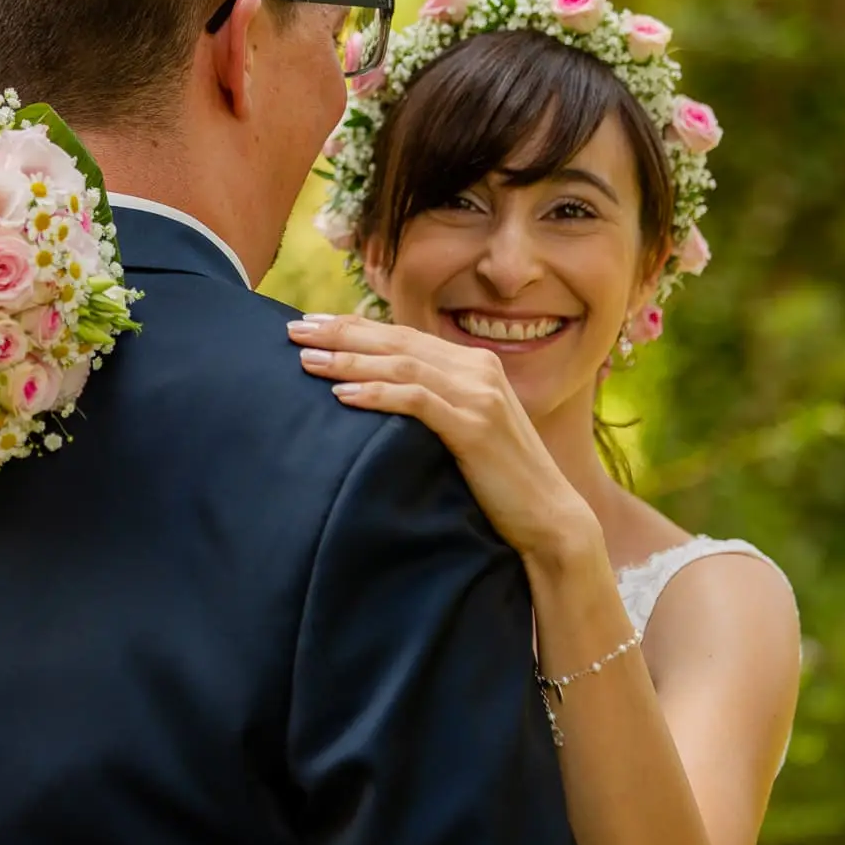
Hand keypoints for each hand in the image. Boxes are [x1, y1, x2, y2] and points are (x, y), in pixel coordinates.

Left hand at [288, 313, 600, 561]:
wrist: (549, 520)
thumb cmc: (499, 483)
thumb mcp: (463, 431)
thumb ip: (432, 405)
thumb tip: (375, 394)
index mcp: (473, 365)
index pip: (403, 335)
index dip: (354, 326)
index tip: (311, 323)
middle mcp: (478, 369)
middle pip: (396, 341)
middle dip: (341, 333)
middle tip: (294, 331)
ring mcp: (479, 395)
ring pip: (402, 365)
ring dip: (350, 360)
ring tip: (307, 361)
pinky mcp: (476, 426)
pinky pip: (417, 401)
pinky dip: (377, 393)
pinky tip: (343, 395)